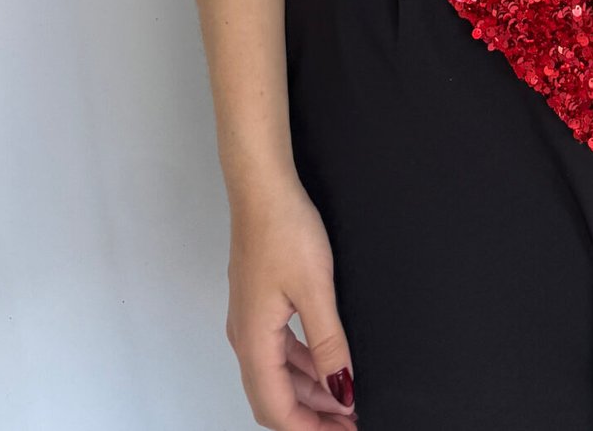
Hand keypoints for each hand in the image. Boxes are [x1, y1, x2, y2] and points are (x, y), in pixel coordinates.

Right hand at [226, 176, 359, 426]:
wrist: (262, 186)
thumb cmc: (284, 229)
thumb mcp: (316, 289)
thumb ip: (329, 343)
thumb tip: (342, 389)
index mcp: (254, 342)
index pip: (277, 409)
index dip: (310, 430)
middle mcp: (245, 338)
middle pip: (273, 398)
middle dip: (310, 417)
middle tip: (347, 423)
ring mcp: (250, 320)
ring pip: (277, 375)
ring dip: (308, 392)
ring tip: (343, 398)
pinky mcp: (258, 304)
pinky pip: (278, 351)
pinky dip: (302, 366)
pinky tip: (326, 363)